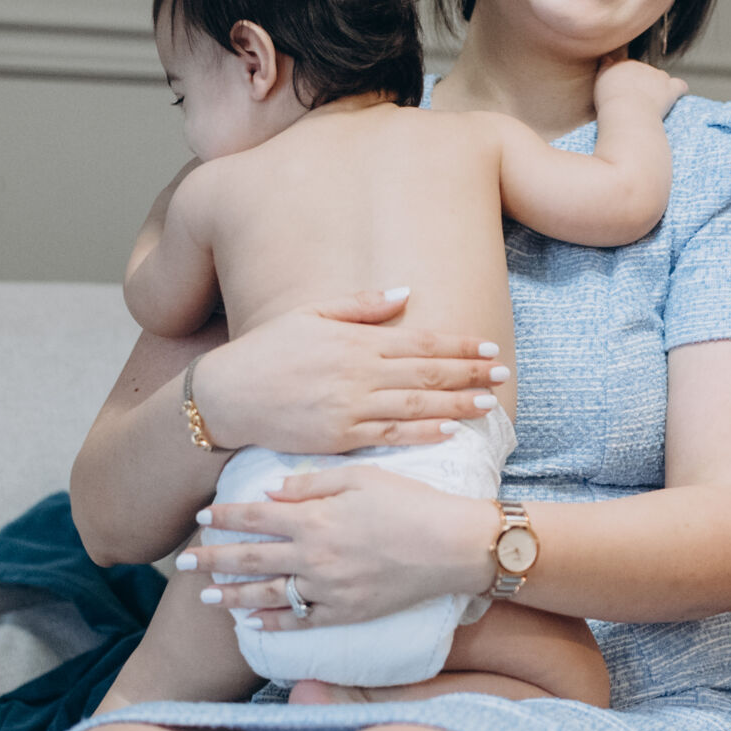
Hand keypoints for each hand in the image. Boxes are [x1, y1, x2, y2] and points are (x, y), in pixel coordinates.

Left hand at [183, 470, 499, 632]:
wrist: (452, 546)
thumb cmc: (411, 502)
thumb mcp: (362, 476)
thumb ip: (312, 484)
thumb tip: (270, 492)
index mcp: (314, 518)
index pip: (254, 517)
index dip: (225, 517)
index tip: (202, 518)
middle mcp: (313, 557)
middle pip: (249, 559)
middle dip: (211, 559)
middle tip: (181, 562)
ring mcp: (328, 589)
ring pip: (267, 595)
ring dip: (231, 596)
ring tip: (206, 596)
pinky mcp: (347, 613)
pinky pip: (301, 621)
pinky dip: (274, 623)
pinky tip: (252, 622)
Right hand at [191, 291, 507, 455]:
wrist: (227, 395)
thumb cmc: (267, 351)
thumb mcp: (310, 314)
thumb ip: (360, 306)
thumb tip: (405, 293)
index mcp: (355, 341)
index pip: (420, 342)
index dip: (458, 346)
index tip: (487, 347)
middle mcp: (358, 373)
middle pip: (427, 374)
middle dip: (469, 372)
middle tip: (503, 371)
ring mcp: (350, 407)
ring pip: (417, 406)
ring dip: (457, 404)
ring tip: (489, 402)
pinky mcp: (339, 437)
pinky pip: (391, 436)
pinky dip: (423, 433)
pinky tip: (451, 431)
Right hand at [596, 57, 688, 112]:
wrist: (627, 112)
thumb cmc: (611, 104)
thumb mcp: (600, 82)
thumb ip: (604, 68)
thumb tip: (606, 58)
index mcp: (622, 64)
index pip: (626, 66)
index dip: (626, 79)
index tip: (624, 91)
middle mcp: (641, 66)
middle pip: (644, 72)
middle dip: (642, 83)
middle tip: (635, 101)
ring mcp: (656, 76)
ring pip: (660, 78)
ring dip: (658, 87)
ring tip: (652, 103)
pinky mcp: (670, 88)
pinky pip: (680, 85)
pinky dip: (679, 90)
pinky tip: (678, 94)